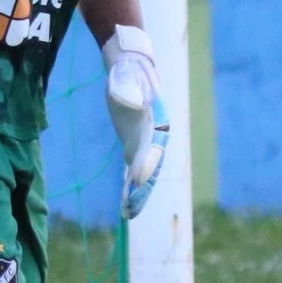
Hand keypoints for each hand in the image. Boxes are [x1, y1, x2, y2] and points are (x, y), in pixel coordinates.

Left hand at [102, 25, 169, 219]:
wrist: (131, 69)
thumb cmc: (129, 72)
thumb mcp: (126, 77)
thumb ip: (130, 90)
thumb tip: (134, 104)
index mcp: (158, 122)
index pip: (154, 147)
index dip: (146, 164)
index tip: (135, 180)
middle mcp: (156, 137)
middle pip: (152, 167)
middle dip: (142, 188)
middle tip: (130, 207)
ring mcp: (146, 144)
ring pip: (144, 174)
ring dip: (137, 194)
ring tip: (127, 214)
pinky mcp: (134, 145)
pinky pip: (134, 170)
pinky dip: (129, 186)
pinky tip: (123, 203)